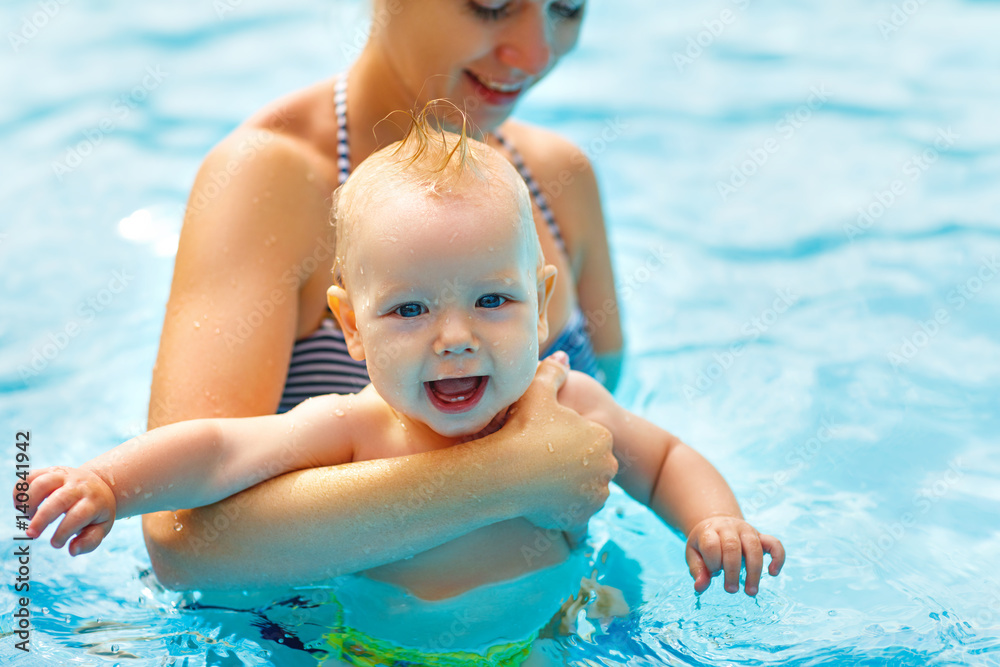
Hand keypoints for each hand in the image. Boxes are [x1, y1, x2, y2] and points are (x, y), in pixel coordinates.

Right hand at [16, 467, 116, 554]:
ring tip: (28, 517)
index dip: (63, 532)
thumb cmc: (96, 511)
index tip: (56, 543)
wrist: (101, 484)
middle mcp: (79, 486)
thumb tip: (72, 550)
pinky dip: (20, 490)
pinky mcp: (51, 471)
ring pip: (42, 483)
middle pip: (59, 499)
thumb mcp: (102, 526)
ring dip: (29, 502)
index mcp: (94, 501)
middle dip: (42, 519)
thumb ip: (90, 541)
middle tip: (32, 534)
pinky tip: (21, 506)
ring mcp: (65, 476)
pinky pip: (31, 476)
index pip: (78, 515)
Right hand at [501, 352, 616, 538]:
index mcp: (601, 437)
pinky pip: (577, 518)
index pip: (590, 438)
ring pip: (586, 491)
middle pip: (591, 465)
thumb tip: (562, 355)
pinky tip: (547, 505)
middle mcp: (606, 467)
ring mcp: (596, 496)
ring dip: (572, 490)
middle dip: (575, 465)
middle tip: (545, 463)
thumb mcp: (536, 392)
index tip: (548, 440)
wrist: (506, 473)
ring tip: (544, 483)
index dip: (568, 438)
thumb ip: (553, 371)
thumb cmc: (522, 429)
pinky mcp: (582, 520)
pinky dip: (566, 514)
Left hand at [685, 515, 784, 595]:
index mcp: (709, 530)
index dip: (712, 563)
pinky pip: (775, 543)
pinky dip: (778, 557)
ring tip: (750, 591)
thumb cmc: (704, 543)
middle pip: (732, 546)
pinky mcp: (761, 536)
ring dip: (754, 572)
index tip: (712, 573)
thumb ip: (697, 570)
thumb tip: (700, 587)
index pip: (711, 545)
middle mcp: (729, 527)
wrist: (717, 523)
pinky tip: (773, 573)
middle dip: (732, 571)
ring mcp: (747, 530)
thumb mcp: (693, 553)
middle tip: (731, 590)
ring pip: (754, 547)